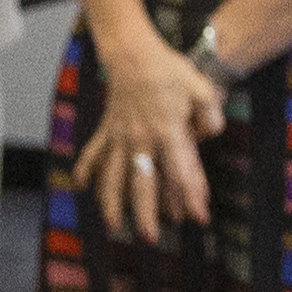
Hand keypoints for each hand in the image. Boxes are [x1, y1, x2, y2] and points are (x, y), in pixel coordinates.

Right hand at [82, 30, 227, 241]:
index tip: (199, 217)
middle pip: (142, 183)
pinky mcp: (107, 129)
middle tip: (151, 238)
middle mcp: (141, 139)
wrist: (134, 53)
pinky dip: (86, 170)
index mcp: (167, 131)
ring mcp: (120, 136)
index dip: (191, 196)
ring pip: (113, 175)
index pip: (181, 171)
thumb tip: (210, 135)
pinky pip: (94, 153)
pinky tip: (81, 188)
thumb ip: (210, 115)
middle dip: (146, 213)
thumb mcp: (201, 89)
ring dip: (111, 202)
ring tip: (113, 226)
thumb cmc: (169, 70)